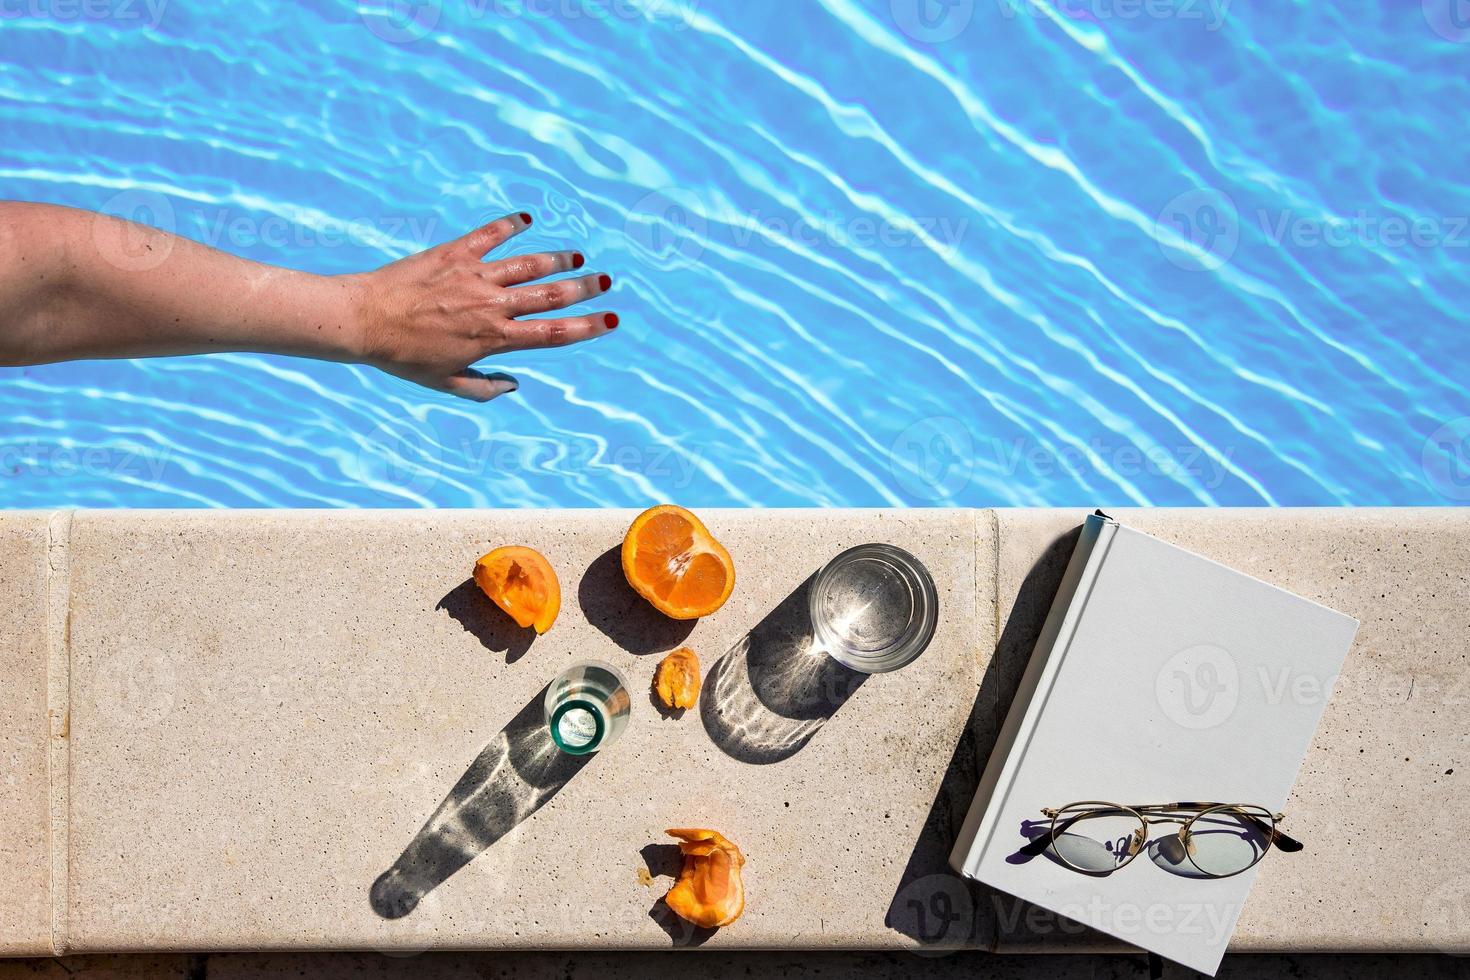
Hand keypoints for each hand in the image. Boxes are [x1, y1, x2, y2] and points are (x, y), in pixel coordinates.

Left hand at [348, 212, 617, 401]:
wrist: (363, 320)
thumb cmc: (402, 356)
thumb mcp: (445, 383)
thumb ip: (483, 387)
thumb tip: (513, 384)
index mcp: (493, 338)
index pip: (553, 332)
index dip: (588, 327)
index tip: (613, 320)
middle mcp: (491, 305)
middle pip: (550, 294)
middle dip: (584, 288)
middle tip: (607, 280)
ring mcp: (474, 275)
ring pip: (528, 263)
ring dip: (557, 259)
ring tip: (578, 255)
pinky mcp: (455, 252)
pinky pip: (489, 234)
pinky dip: (510, 225)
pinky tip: (527, 219)